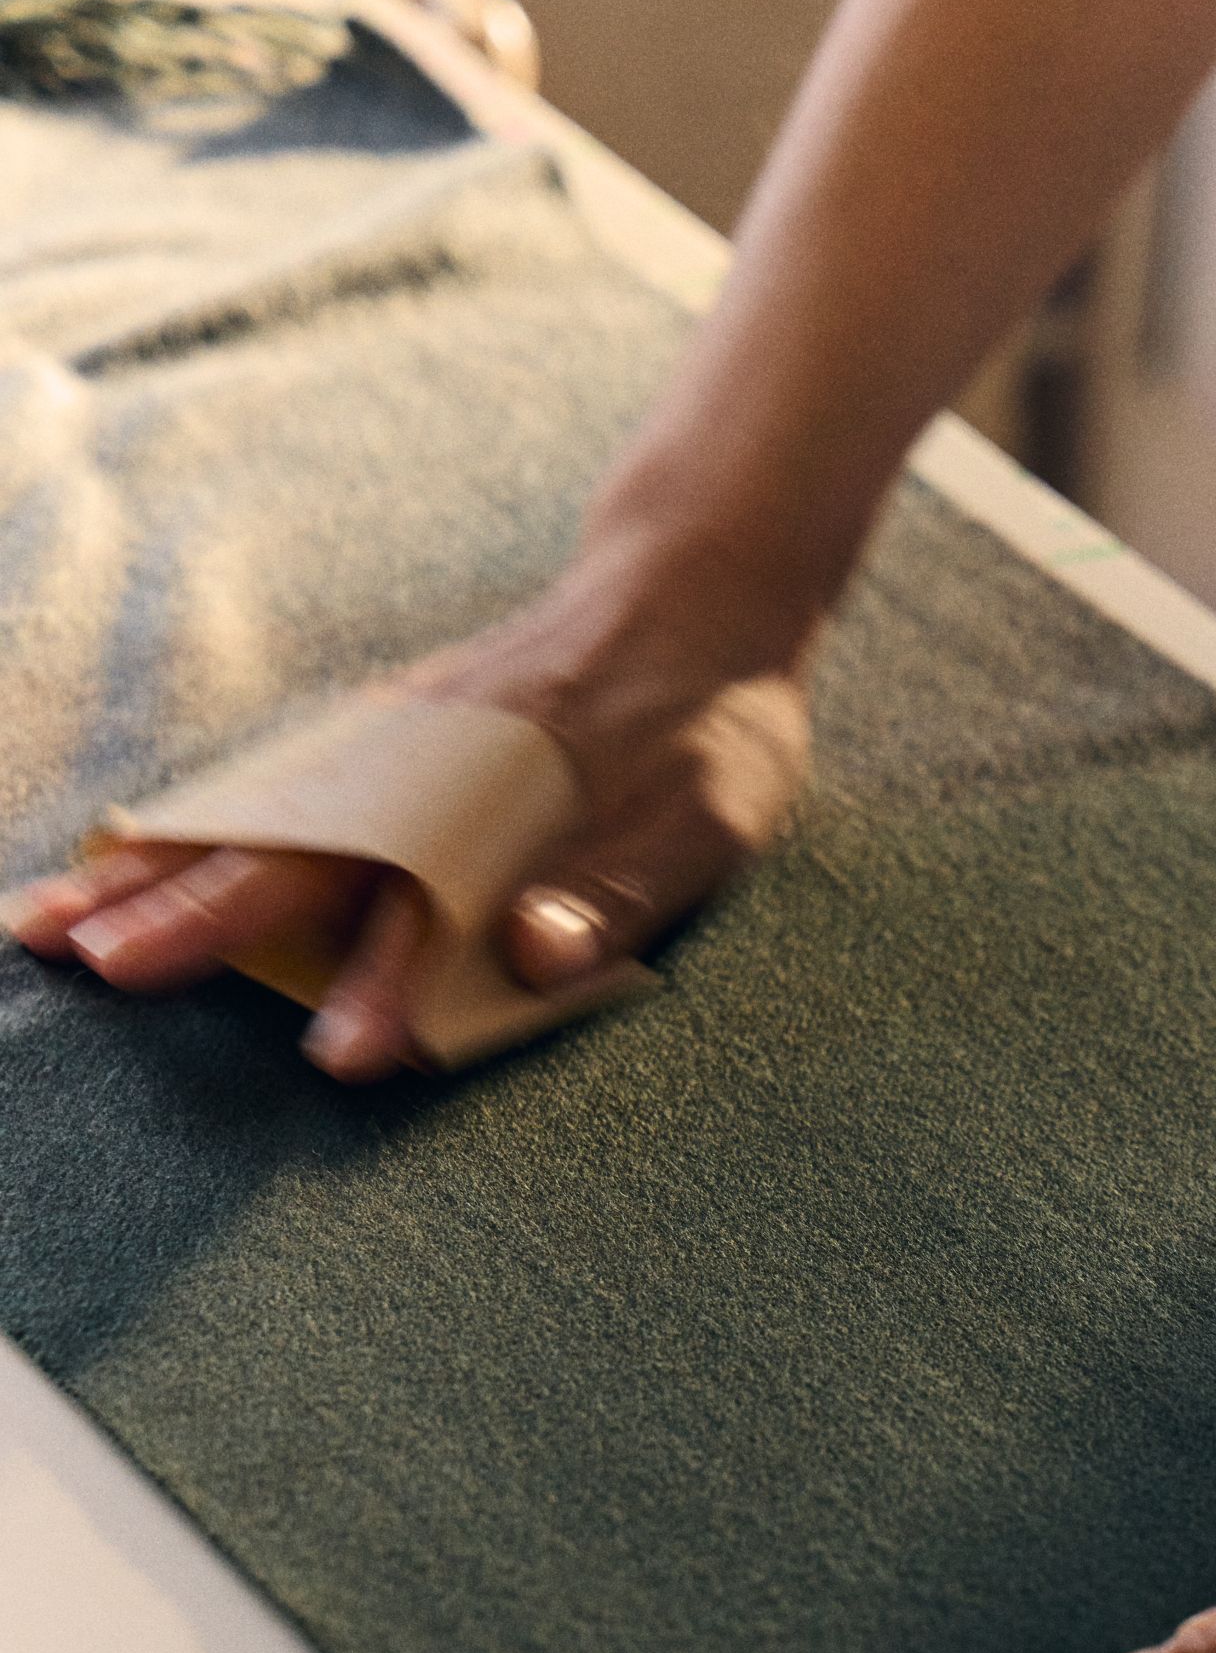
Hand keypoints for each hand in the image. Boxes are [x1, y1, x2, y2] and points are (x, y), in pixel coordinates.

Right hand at [3, 512, 813, 1080]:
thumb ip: (617, 890)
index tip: (338, 1058)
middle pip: (298, 856)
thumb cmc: (711, 727)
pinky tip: (121, 858)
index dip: (385, 988)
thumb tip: (533, 954)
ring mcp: (394, 746)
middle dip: (195, 917)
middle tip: (101, 969)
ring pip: (253, 815)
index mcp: (512, 814)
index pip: (433, 914)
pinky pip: (266, 782)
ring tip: (45, 923)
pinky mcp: (381, 731)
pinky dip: (184, 822)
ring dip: (150, 870)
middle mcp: (431, 777)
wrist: (695, 594)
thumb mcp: (707, 817)